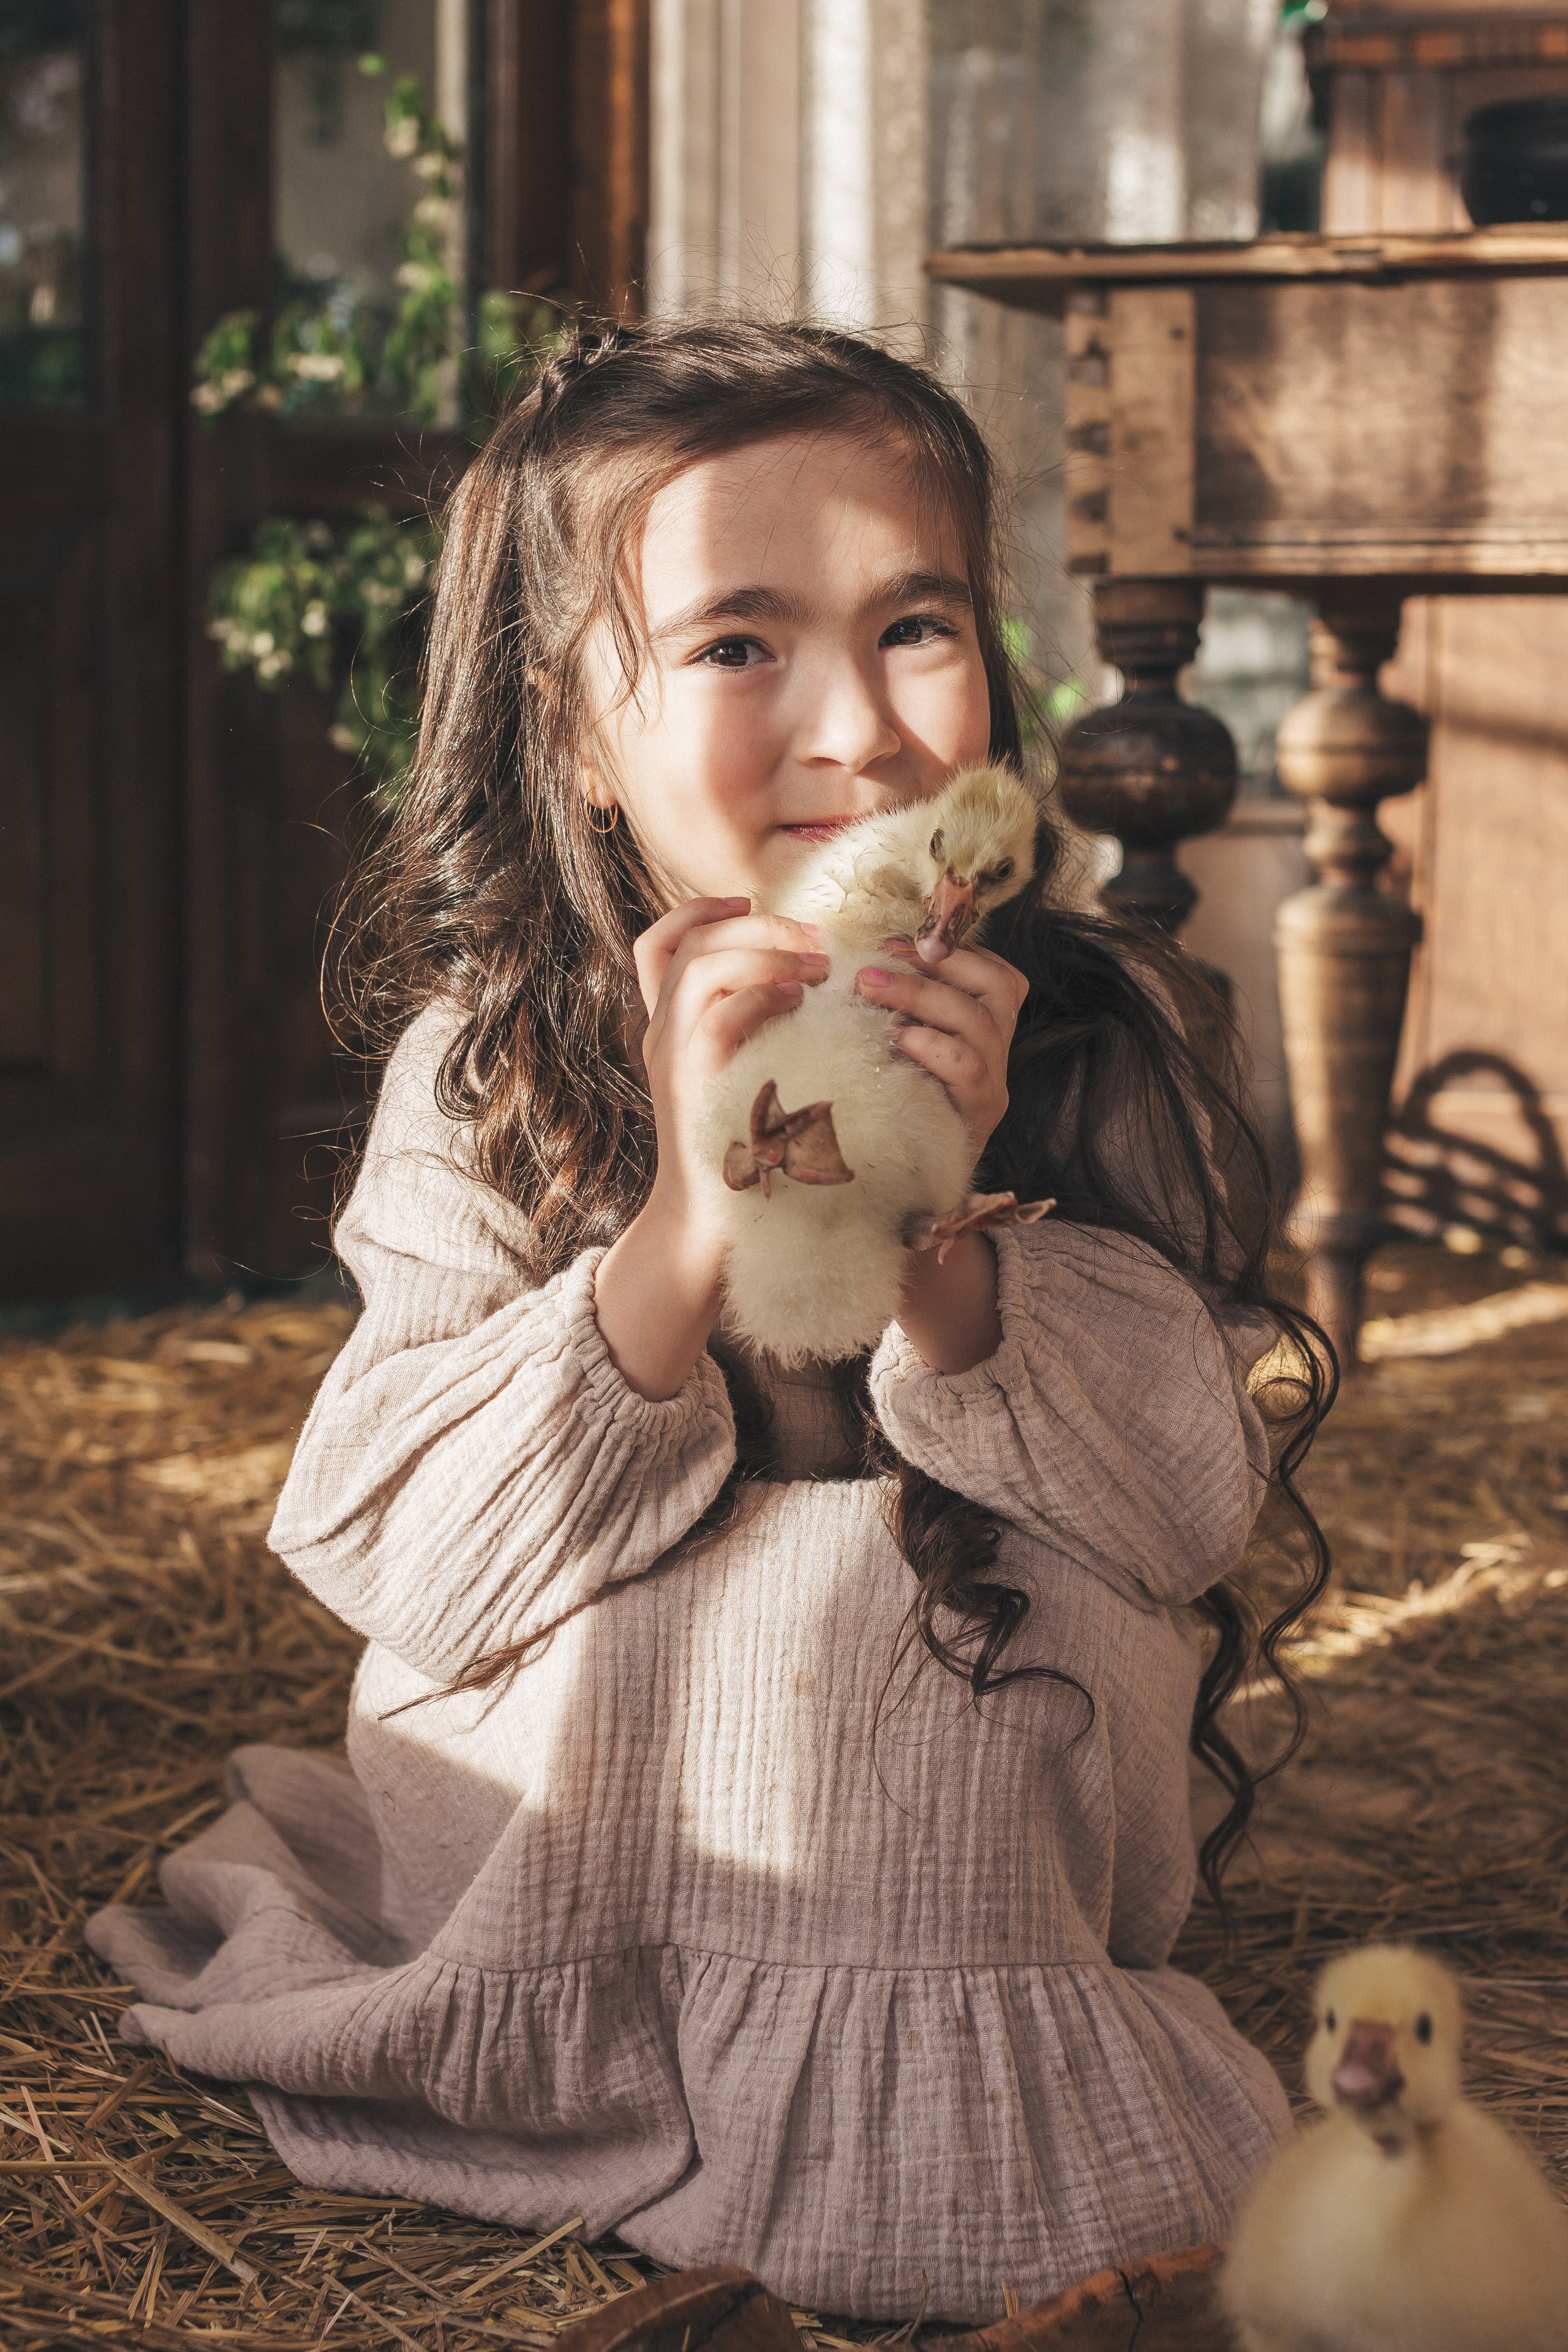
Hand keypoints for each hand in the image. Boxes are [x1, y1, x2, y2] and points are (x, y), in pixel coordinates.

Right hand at [595, 896, 827, 1399]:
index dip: (699, 910)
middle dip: (753, 924)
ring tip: (817, 967)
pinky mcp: (693, 1088)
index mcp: (670, 1029)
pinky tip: (800, 1001)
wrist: (713, 1230)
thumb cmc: (745, 1158)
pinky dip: (760, 997)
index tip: (749, 900)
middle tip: (814, 936)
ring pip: (700, 969)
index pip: (658, 945)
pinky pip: (718, 1018)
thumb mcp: (746, 1080)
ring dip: (764, 953)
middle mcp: (661, 1036)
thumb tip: (809, 990)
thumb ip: (759, 1036)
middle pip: (685, 943)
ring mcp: (672, 1061)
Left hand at [855, 941, 1028, 1159]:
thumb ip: (894, 1007)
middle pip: (998, 987)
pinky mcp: (981, 1114)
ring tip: (870, 988)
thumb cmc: (891, 1103)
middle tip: (875, 961)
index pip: (996, 971)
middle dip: (936, 965)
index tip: (899, 940)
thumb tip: (856, 961)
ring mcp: (994, 1083)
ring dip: (922, 996)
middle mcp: (998, 1051)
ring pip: (980, 1023)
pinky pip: (969, 1070)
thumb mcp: (895, 1046)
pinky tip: (896, 1039)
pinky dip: (933, 1046)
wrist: (902, 1185)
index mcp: (985, 1027)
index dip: (955, 949)